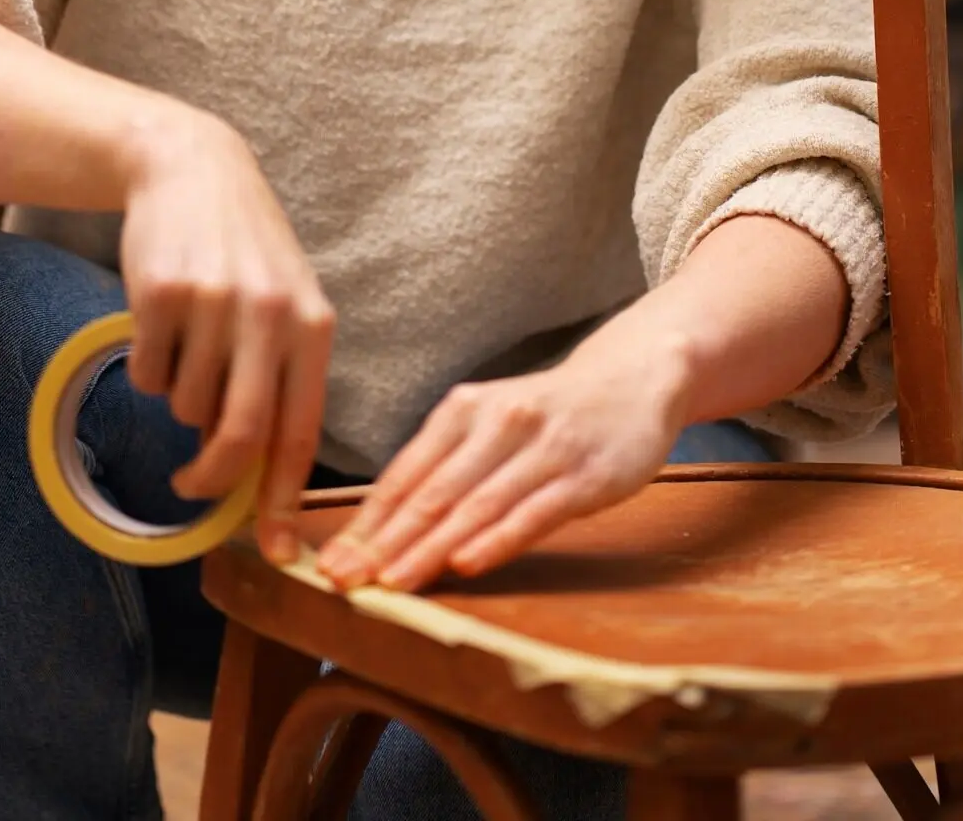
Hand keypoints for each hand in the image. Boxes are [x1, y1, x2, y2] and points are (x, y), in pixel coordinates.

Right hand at [118, 102, 334, 561]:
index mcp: (313, 326)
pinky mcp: (160, 293)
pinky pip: (147, 374)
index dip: (287, 501)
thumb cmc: (246, 251)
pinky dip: (148, 367)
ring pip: (185, 407)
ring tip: (189, 348)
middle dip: (214, 480)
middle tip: (193, 487)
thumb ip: (283, 379)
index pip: (301, 432)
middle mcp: (269, 315)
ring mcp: (213, 303)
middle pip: (239, 435)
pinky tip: (162, 323)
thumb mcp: (286, 304)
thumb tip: (265, 478)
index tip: (280, 553)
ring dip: (180, 400)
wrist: (193, 169)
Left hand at [315, 213, 849, 594]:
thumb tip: (381, 528)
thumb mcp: (490, 423)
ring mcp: (543, 448)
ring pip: (477, 505)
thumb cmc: (549, 413)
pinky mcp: (585, 474)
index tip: (331, 565)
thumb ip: (444, 469)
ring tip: (394, 584)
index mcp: (464, 410)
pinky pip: (534, 511)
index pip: (405, 475)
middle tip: (346, 582)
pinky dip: (497, 538)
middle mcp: (498, 423)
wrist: (631, 378)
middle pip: (433, 493)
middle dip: (385, 543)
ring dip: (431, 548)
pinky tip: (468, 563)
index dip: (366, 523)